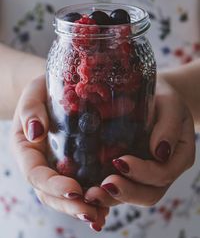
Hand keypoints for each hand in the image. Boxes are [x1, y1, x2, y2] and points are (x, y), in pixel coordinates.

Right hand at [12, 75, 107, 231]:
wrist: (54, 90)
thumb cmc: (42, 91)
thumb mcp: (34, 94)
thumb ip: (31, 111)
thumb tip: (36, 132)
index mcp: (27, 150)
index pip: (36, 174)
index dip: (53, 185)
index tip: (74, 190)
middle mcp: (42, 163)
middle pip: (50, 193)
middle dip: (70, 205)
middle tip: (92, 213)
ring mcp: (57, 167)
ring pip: (66, 195)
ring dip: (83, 208)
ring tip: (101, 216)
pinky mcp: (74, 164)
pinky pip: (81, 184)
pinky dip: (91, 199)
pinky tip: (106, 206)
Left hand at [84, 77, 195, 206]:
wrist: (156, 98)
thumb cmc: (164, 100)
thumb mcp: (171, 105)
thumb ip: (168, 127)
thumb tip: (159, 152)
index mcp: (178, 156)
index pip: (163, 173)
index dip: (142, 173)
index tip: (120, 161)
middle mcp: (164, 170)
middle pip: (149, 193)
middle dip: (126, 191)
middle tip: (104, 184)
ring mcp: (147, 174)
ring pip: (134, 196)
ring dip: (113, 197)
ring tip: (92, 193)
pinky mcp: (132, 172)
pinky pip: (122, 186)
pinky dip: (107, 192)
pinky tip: (90, 188)